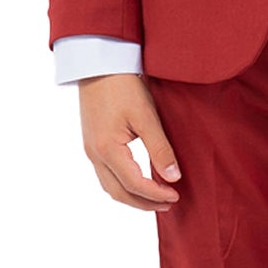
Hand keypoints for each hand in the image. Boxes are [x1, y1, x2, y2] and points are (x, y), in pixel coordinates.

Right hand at [77, 72, 181, 211]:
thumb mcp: (147, 117)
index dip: (156, 194)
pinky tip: (139, 180)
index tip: (176, 196)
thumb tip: (173, 177)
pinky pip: (105, 174)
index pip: (134, 184)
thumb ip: (160, 149)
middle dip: (144, 203)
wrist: (99, 64)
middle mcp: (95, 154)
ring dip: (132, 196)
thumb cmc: (123, 86)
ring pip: (110, 186)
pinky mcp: (92, 142)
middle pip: (118, 192)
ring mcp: (91, 149)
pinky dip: (123, 184)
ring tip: (155, 197)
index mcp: (107, 149)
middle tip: (169, 203)